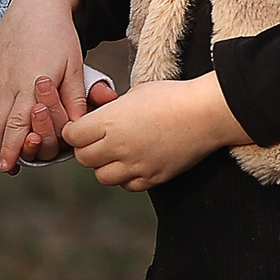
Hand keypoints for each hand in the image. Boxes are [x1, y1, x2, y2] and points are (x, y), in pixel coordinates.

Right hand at [0, 0, 90, 173]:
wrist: (37, 5)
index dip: (11, 148)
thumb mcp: (75, 66)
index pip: (16, 125)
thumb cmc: (60, 37)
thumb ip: (74, 98)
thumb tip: (76, 128)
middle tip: (5, 165)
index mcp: (30, 82)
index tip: (9, 166)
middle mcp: (5, 81)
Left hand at [61, 75, 249, 191]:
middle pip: (84, 158)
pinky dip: (127, 177)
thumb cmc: (173, 97)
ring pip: (102, 177)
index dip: (74, 131)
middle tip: (97, 140)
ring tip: (117, 153)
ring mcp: (136, 165)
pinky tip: (136, 162)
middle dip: (87, 149)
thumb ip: (112, 111)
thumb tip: (98, 120)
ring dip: (105, 166)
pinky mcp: (153, 178)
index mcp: (110, 121)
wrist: (206, 114)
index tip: (81, 128)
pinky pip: (128, 185)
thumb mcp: (135, 94)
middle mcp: (118, 146)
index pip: (73, 135)